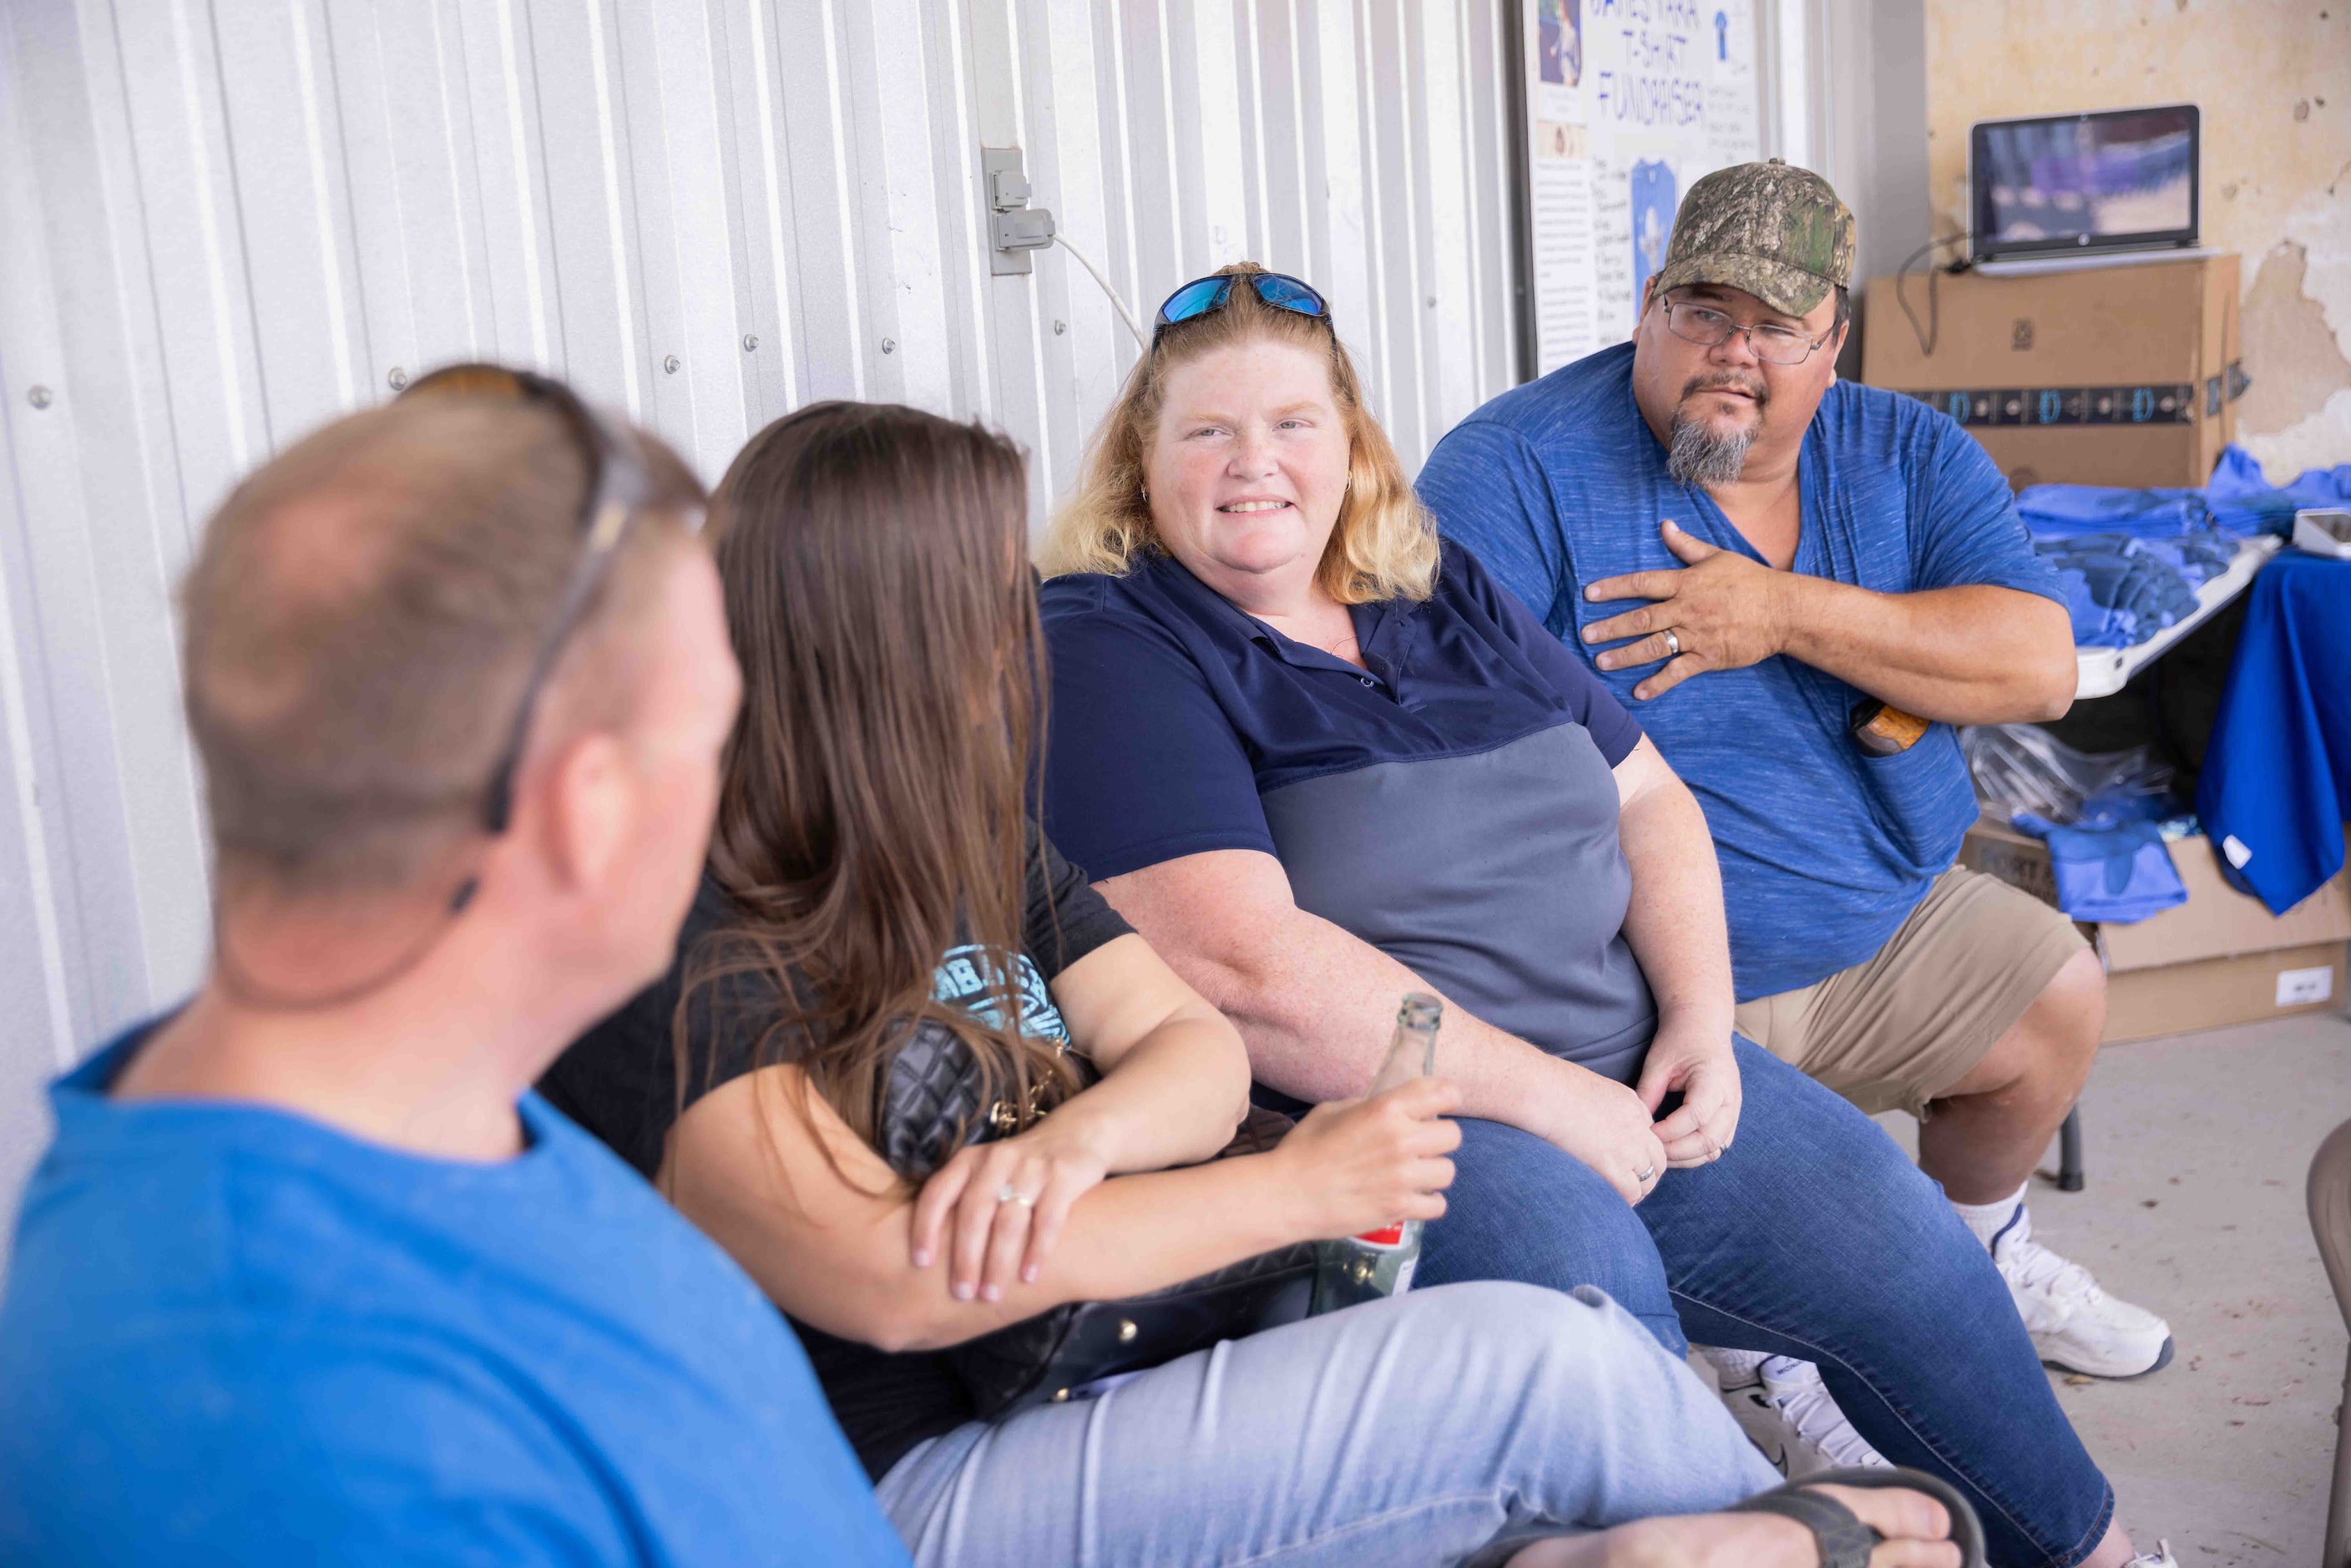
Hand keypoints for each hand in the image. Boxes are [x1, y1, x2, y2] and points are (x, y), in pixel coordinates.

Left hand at [909, 1116, 1111, 1303]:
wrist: (1078, 1133)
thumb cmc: (1020, 1167)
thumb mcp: (986, 1170)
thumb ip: (962, 1199)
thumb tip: (928, 1255)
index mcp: (969, 1160)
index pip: (938, 1193)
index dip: (925, 1227)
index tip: (920, 1263)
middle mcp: (996, 1160)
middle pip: (974, 1213)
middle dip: (965, 1258)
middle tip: (961, 1293)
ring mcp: (1031, 1168)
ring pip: (1009, 1221)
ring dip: (998, 1262)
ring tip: (991, 1295)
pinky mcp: (1063, 1177)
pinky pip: (1047, 1220)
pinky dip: (1037, 1252)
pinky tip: (1029, 1277)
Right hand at [1271, 1076, 1462, 1239]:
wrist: (1287, 1194)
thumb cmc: (1303, 1149)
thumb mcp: (1332, 1110)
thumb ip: (1367, 1105)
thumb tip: (1390, 1108)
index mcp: (1385, 1109)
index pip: (1443, 1093)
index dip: (1447, 1098)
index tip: (1440, 1105)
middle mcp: (1401, 1139)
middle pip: (1453, 1135)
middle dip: (1438, 1139)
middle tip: (1420, 1146)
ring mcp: (1404, 1176)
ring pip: (1448, 1171)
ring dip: (1433, 1172)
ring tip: (1414, 1175)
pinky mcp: (1400, 1208)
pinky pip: (1438, 1205)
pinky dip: (1427, 1203)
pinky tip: (1411, 1198)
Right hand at [1534, 1065, 1670, 1205]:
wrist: (1544, 1092)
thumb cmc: (1554, 1085)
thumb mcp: (1591, 1086)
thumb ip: (1605, 1105)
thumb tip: (1598, 1125)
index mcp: (1632, 1104)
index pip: (1648, 1134)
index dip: (1639, 1150)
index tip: (1626, 1160)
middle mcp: (1637, 1127)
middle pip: (1657, 1159)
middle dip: (1647, 1173)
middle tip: (1629, 1182)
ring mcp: (1627, 1147)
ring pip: (1648, 1179)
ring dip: (1637, 1190)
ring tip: (1620, 1196)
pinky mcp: (1611, 1165)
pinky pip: (1631, 1191)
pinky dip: (1626, 1200)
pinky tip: (1613, 1200)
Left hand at [1580, 521, 1794, 699]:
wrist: (1783, 610)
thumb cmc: (1750, 581)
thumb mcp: (1718, 556)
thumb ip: (1686, 546)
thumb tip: (1665, 525)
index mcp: (1687, 583)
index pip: (1642, 584)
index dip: (1614, 588)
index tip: (1589, 594)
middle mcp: (1687, 609)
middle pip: (1641, 619)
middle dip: (1610, 627)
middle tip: (1585, 635)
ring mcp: (1697, 635)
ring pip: (1654, 646)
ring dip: (1625, 656)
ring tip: (1601, 662)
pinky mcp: (1708, 657)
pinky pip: (1678, 672)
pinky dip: (1658, 683)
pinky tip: (1638, 692)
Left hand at [1635, 1020, 1741, 1168]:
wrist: (1703, 1026)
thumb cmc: (1679, 1040)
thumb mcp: (1658, 1062)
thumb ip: (1649, 1093)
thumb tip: (1638, 1126)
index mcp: (1715, 1079)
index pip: (1696, 1116)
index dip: (1669, 1131)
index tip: (1646, 1133)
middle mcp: (1731, 1098)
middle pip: (1710, 1140)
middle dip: (1678, 1152)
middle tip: (1651, 1150)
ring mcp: (1734, 1109)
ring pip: (1716, 1148)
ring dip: (1688, 1158)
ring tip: (1660, 1154)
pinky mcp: (1731, 1116)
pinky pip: (1718, 1145)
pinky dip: (1697, 1153)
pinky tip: (1674, 1150)